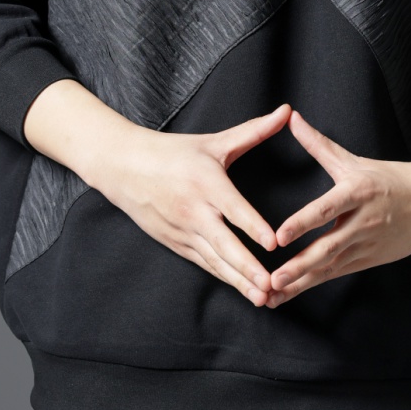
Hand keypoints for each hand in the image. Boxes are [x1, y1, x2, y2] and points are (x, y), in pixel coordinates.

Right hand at [98, 107, 290, 305]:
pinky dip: (224, 278)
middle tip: (271, 285)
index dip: (253, 226)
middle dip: (248, 268)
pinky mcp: (176, 244)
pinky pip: (204, 264)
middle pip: (224, 244)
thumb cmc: (173, 152)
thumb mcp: (214, 141)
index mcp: (206, 183)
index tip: (273, 244)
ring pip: (215, 261)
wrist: (123, 167)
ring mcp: (183, 231)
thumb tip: (287, 111)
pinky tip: (244, 290)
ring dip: (239, 281)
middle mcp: (194, 211)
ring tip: (263, 298)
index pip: (233, 208)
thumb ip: (254, 131)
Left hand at [265, 111, 410, 306]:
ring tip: (273, 293)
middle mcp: (362, 222)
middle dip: (299, 266)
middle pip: (328, 247)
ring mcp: (366, 245)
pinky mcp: (367, 261)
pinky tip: (289, 293)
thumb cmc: (391, 178)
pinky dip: (312, 284)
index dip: (302, 223)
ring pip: (329, 267)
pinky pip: (335, 274)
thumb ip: (319, 144)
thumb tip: (291, 117)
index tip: (279, 236)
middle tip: (272, 279)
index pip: (326, 209)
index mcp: (358, 192)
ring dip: (301, 282)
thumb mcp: (355, 160)